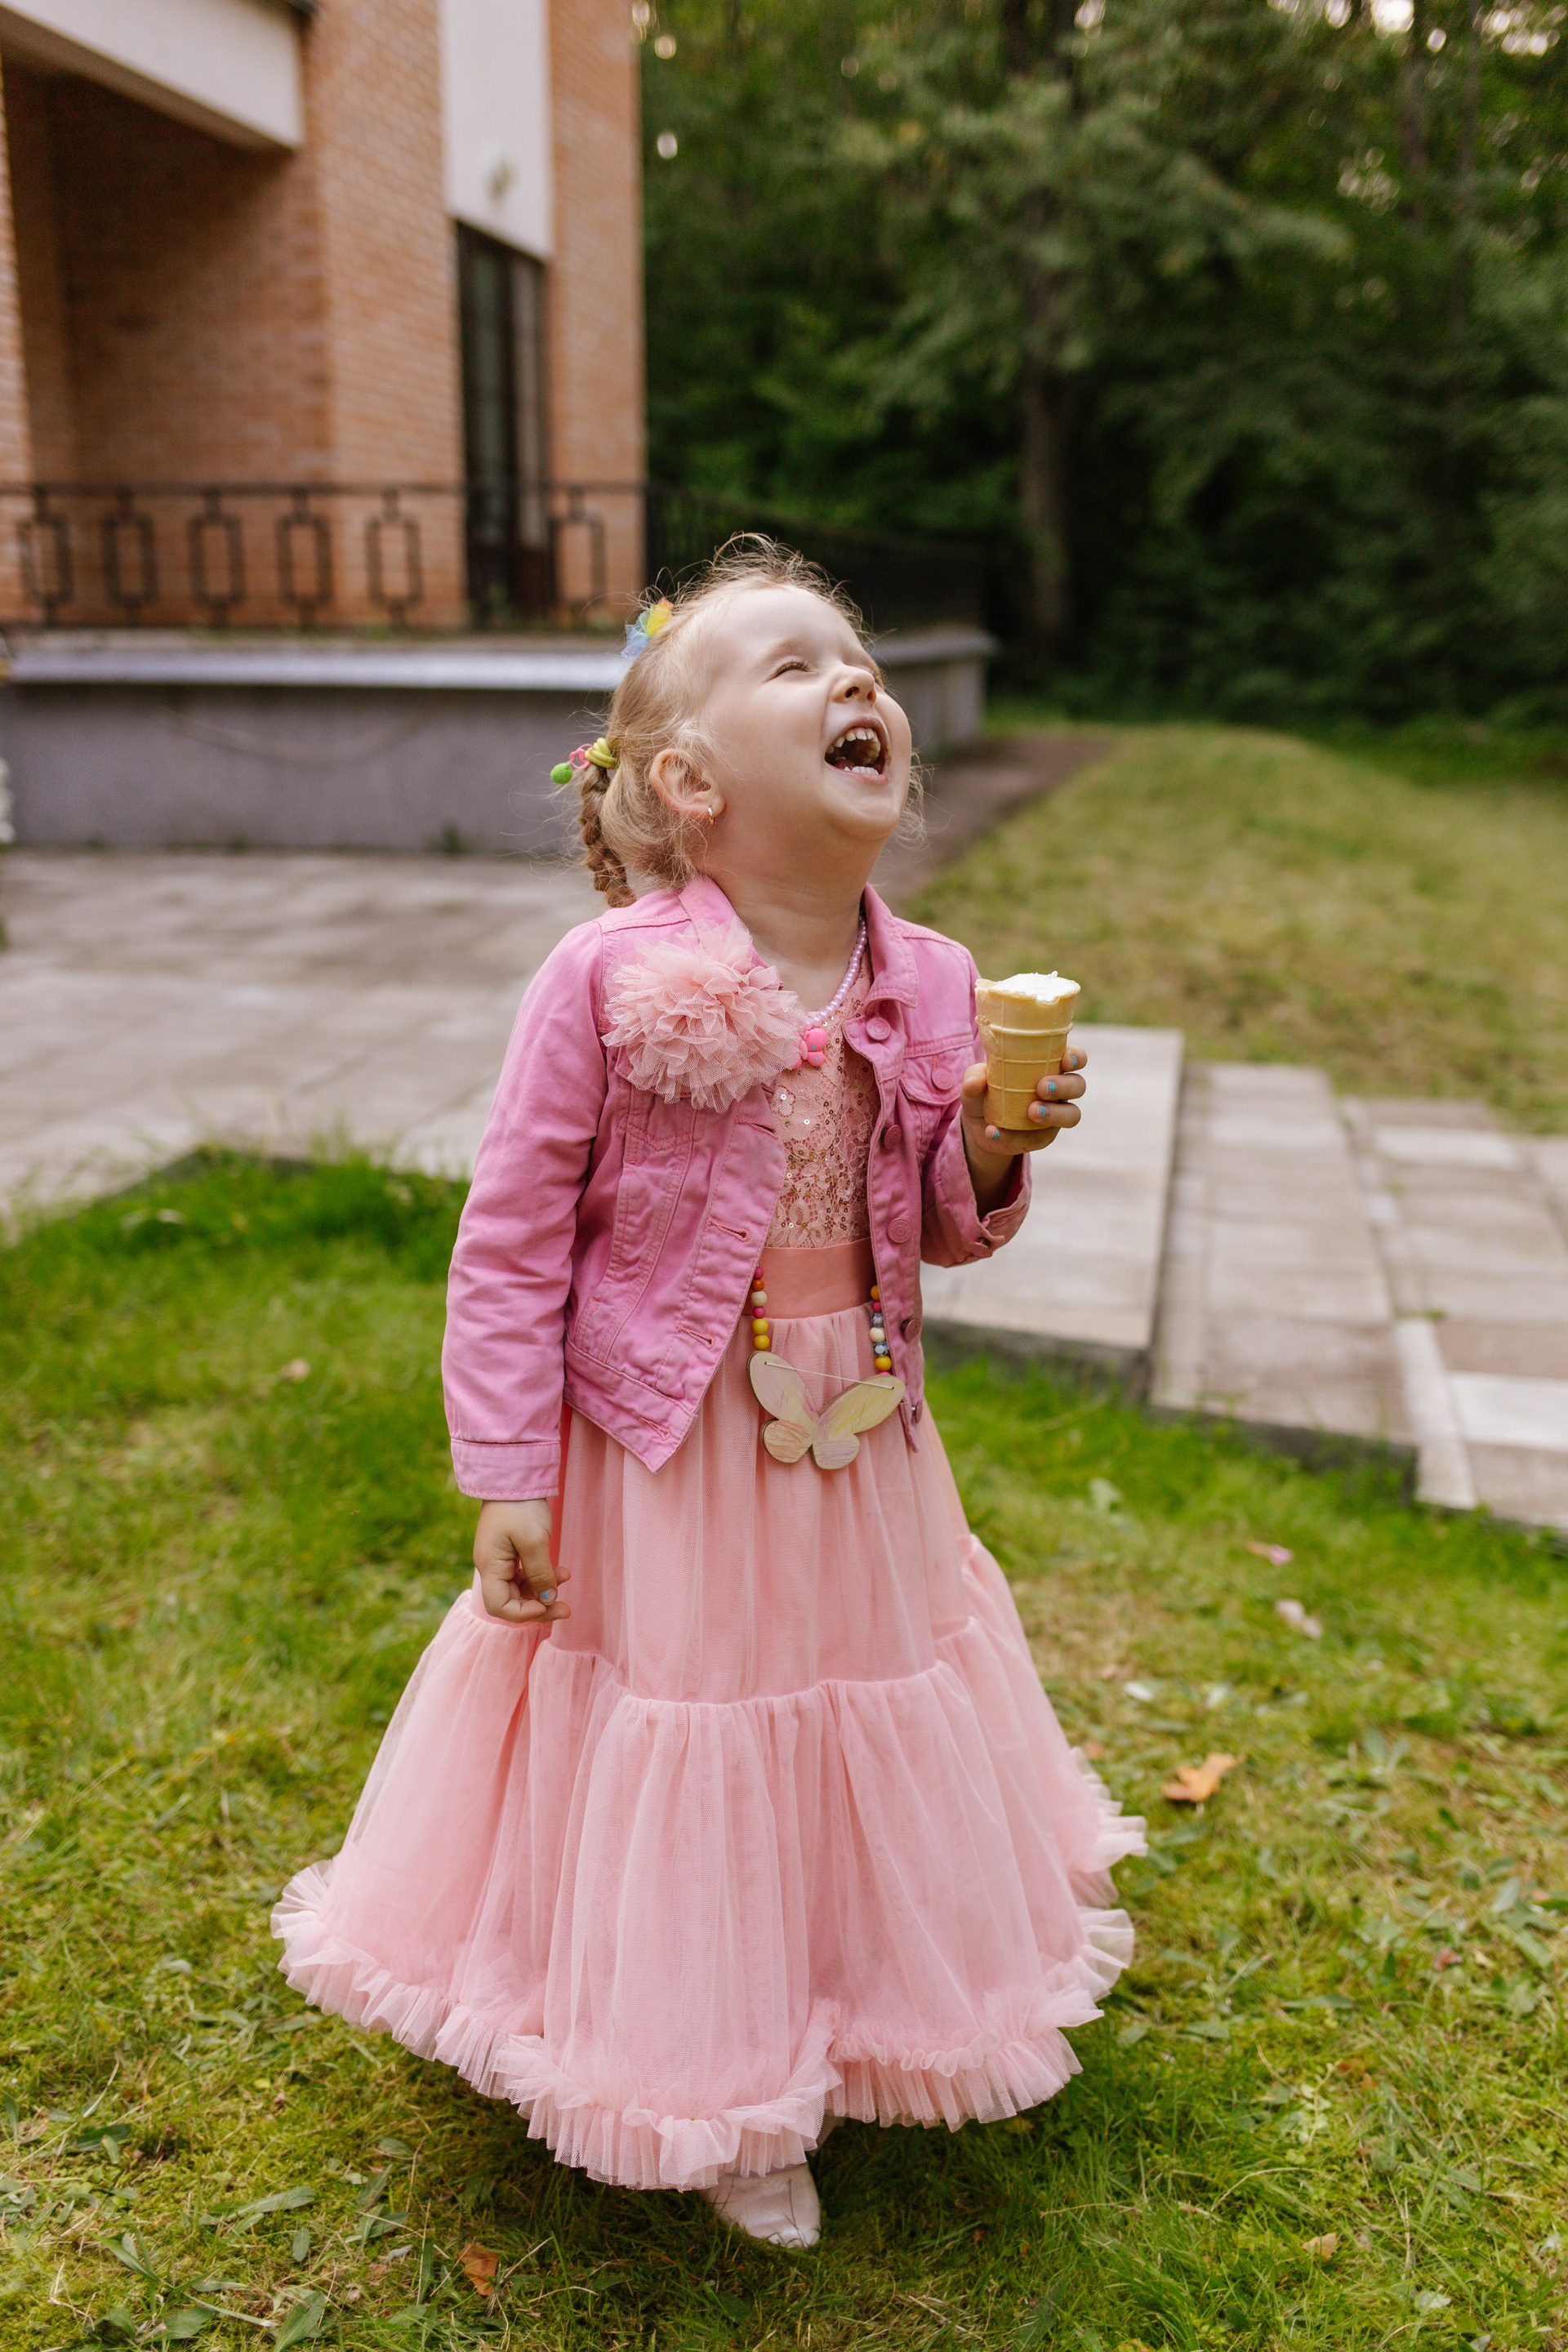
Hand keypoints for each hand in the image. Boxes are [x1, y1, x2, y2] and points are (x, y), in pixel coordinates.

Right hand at [474, 1499, 570, 1622]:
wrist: (514, 1475)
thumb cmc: (520, 1506)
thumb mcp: (534, 1541)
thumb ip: (540, 1574)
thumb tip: (547, 1600)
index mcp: (490, 1566)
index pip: (499, 1606)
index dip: (523, 1613)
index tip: (547, 1604)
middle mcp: (491, 1567)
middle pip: (511, 1600)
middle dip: (539, 1606)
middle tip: (567, 1610)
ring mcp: (500, 1559)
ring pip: (521, 1587)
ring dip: (544, 1589)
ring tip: (567, 1578)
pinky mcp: (510, 1551)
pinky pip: (525, 1573)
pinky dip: (542, 1575)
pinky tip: (561, 1571)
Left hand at [960, 1045, 1087, 1206]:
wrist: (979, 1125)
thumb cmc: (984, 1092)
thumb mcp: (975, 1082)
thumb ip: (974, 1077)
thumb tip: (976, 1082)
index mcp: (1049, 1066)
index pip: (1074, 1058)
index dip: (1075, 1058)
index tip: (1064, 1060)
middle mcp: (1059, 1090)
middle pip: (1078, 1085)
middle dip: (1063, 1086)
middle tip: (1041, 1088)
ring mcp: (1056, 1114)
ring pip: (1072, 1114)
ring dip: (1055, 1113)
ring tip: (1031, 1113)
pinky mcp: (1044, 1137)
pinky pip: (1040, 1139)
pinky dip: (1016, 1137)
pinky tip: (994, 1132)